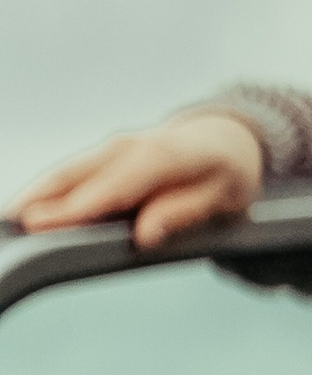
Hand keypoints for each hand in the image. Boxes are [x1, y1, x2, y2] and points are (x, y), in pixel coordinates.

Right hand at [13, 111, 263, 248]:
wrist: (225, 138)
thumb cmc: (226, 173)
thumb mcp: (221, 198)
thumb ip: (182, 213)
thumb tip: (144, 236)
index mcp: (164, 156)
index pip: (116, 185)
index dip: (79, 206)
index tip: (47, 225)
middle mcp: (130, 146)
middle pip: (79, 175)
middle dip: (42, 199)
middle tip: (11, 225)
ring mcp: (114, 147)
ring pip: (68, 172)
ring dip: (35, 194)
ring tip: (9, 220)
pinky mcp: (105, 156)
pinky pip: (72, 174)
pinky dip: (46, 190)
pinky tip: (27, 210)